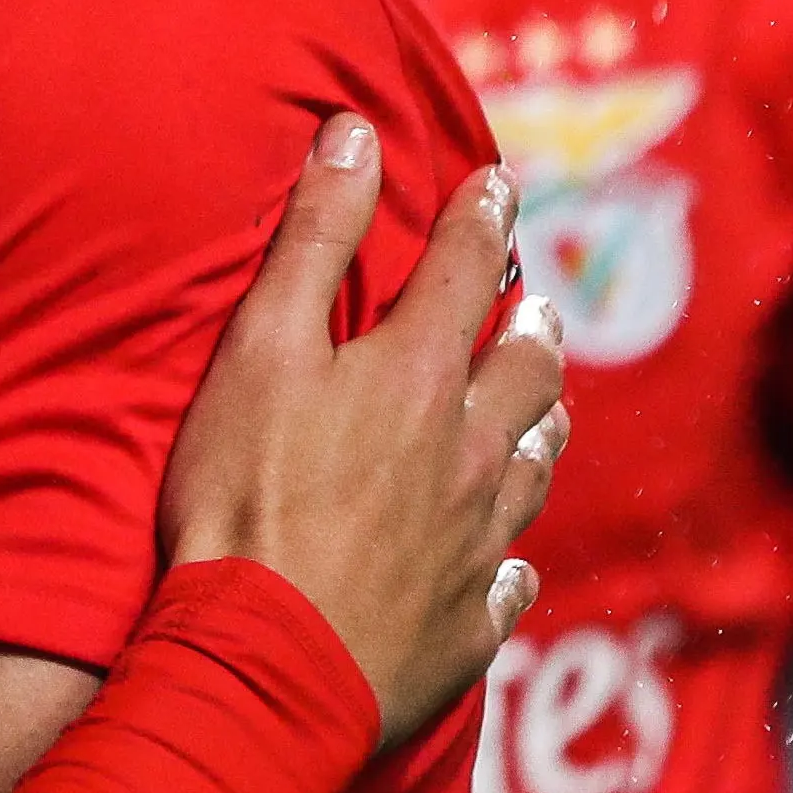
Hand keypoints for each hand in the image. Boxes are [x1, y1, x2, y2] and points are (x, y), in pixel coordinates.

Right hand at [160, 120, 563, 747]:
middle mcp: (467, 450)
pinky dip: (510, 560)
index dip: (481, 217)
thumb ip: (313, 240)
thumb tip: (355, 133)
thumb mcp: (259, 348)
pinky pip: (505, 582)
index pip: (464, 269)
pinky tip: (510, 561)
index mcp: (417, 374)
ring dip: (540, 430)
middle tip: (538, 308)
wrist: (267, 659)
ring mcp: (474, 542)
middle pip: (523, 374)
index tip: (498, 181)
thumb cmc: (245, 499)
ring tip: (547, 412)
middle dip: (531, 329)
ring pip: (532, 470)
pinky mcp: (463, 623)